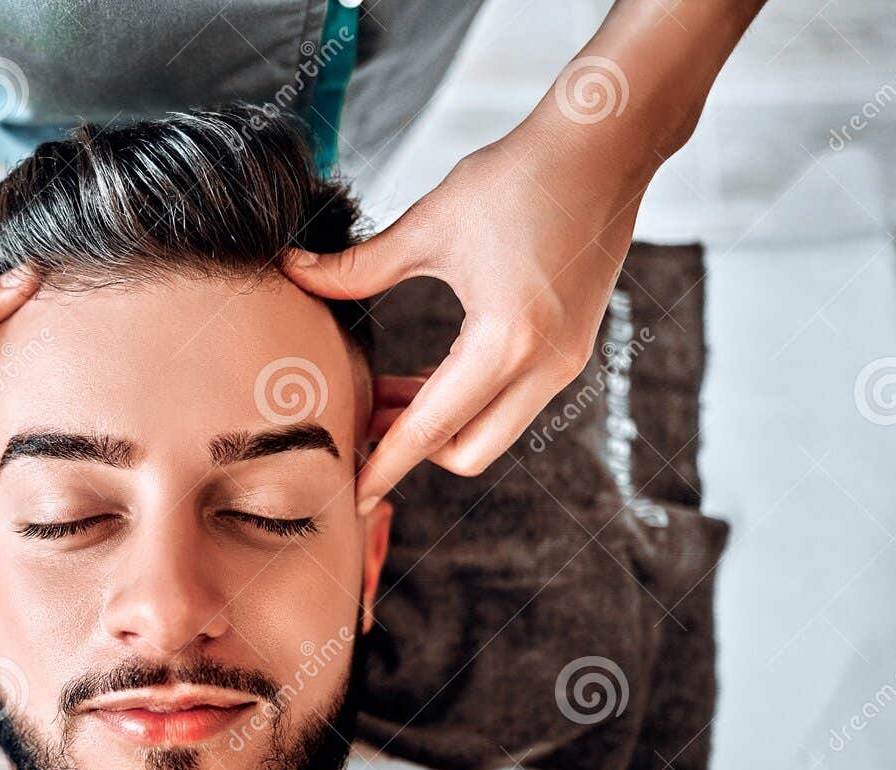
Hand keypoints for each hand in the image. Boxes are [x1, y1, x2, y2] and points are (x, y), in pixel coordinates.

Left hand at [285, 112, 648, 510]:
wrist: (604, 147)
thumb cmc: (516, 178)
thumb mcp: (427, 226)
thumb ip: (356, 268)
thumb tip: (291, 272)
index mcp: (506, 341)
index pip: (431, 430)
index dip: (385, 466)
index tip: (350, 497)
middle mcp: (545, 365)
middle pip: (467, 453)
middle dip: (412, 452)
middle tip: (361, 421)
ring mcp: (566, 362)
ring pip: (491, 433)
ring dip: (439, 426)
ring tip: (385, 394)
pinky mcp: (572, 349)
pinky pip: (512, 404)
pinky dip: (467, 403)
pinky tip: (428, 375)